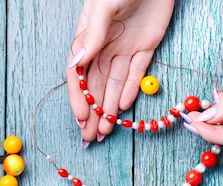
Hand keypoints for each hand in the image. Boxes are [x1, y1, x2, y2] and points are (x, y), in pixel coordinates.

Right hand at [67, 0, 174, 143]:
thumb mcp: (104, 5)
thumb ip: (92, 34)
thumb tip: (77, 62)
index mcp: (88, 37)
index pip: (79, 74)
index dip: (79, 96)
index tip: (81, 116)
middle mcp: (104, 45)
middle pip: (95, 85)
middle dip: (92, 111)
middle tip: (90, 136)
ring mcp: (124, 46)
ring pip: (114, 84)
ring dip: (109, 108)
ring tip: (105, 131)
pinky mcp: (146, 45)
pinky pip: (136, 72)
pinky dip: (130, 90)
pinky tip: (123, 107)